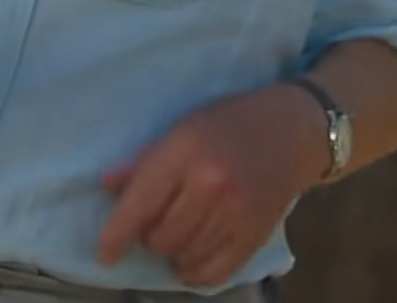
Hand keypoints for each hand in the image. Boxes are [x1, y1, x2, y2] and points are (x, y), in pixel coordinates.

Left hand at [96, 83, 323, 287]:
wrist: (293, 132)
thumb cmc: (229, 123)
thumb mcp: (182, 127)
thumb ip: (145, 159)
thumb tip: (107, 185)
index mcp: (186, 152)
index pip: (140, 204)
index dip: (116, 235)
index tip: (104, 255)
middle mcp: (210, 186)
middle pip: (160, 237)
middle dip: (149, 236)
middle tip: (157, 219)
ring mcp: (236, 214)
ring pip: (184, 257)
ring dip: (172, 253)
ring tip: (178, 233)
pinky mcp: (255, 236)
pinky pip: (215, 272)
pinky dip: (196, 272)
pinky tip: (191, 259)